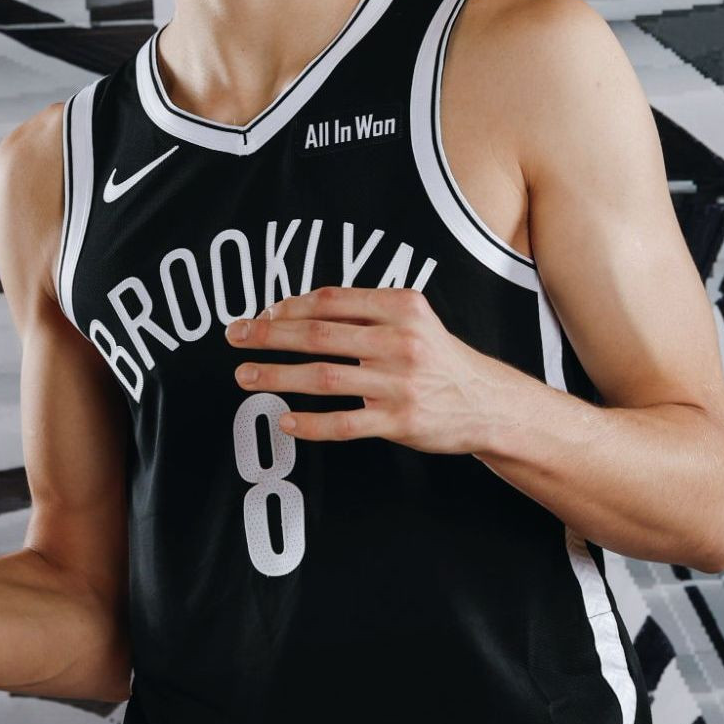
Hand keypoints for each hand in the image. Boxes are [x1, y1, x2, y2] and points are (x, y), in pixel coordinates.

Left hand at [223, 286, 504, 453]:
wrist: (487, 402)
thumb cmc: (439, 358)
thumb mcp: (413, 320)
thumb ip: (365, 312)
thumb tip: (294, 310)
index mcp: (401, 307)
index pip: (331, 300)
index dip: (289, 306)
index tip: (261, 314)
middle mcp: (400, 341)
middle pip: (319, 335)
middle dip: (269, 335)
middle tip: (235, 337)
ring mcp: (399, 384)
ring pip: (324, 378)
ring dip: (277, 376)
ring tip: (245, 375)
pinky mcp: (400, 421)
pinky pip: (345, 423)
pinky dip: (311, 423)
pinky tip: (285, 421)